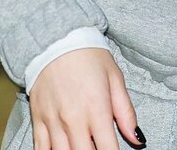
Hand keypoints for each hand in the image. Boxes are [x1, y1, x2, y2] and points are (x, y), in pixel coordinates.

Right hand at [29, 48, 144, 149]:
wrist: (56, 38)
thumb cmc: (89, 55)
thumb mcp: (115, 77)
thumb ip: (126, 111)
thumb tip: (137, 139)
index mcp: (97, 108)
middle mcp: (74, 119)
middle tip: (98, 147)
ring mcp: (54, 121)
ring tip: (83, 147)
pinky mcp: (38, 119)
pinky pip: (41, 149)